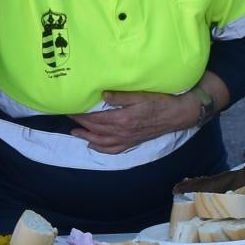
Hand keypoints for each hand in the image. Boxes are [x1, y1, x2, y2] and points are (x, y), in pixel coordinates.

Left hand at [70, 92, 201, 153]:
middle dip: (80, 124)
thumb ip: (120, 96)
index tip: (70, 109)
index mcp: (122, 119)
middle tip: (68, 117)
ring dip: (86, 138)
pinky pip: (113, 149)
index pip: (95, 119)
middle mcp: (122, 132)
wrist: (176, 115)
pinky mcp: (132, 142)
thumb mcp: (140, 95)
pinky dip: (101, 149)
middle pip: (95, 130)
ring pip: (101, 142)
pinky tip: (93, 145)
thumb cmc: (160, 101)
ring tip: (75, 133)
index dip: (81, 115)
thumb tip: (102, 95)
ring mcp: (127, 139)